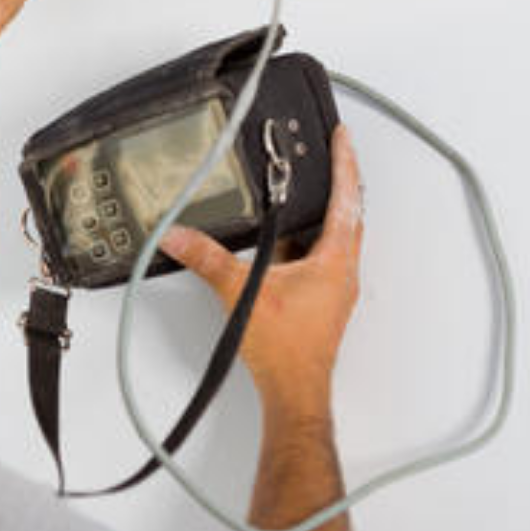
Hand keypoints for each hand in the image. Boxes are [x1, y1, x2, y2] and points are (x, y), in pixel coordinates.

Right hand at [160, 125, 363, 405]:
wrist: (295, 393)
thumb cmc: (285, 352)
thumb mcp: (242, 293)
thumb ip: (208, 259)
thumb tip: (181, 236)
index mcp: (335, 260)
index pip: (347, 198)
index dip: (344, 162)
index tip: (342, 137)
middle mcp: (342, 272)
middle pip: (349, 214)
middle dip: (339, 183)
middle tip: (331, 157)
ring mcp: (335, 289)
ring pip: (336, 239)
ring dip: (322, 215)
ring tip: (300, 195)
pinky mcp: (323, 304)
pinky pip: (321, 261)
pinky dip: (306, 244)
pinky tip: (282, 247)